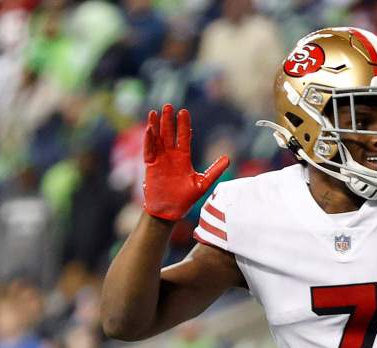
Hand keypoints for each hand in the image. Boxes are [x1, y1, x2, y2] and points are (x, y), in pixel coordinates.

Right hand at [142, 104, 229, 220]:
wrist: (170, 212)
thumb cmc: (186, 199)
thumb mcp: (203, 183)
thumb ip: (215, 170)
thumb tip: (228, 158)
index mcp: (183, 158)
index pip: (184, 137)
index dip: (183, 125)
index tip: (184, 112)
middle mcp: (171, 156)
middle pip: (169, 134)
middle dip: (169, 120)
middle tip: (168, 106)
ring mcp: (160, 160)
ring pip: (157, 139)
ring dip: (156, 126)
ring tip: (155, 112)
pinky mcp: (151, 166)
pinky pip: (149, 150)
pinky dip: (148, 140)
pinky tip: (149, 129)